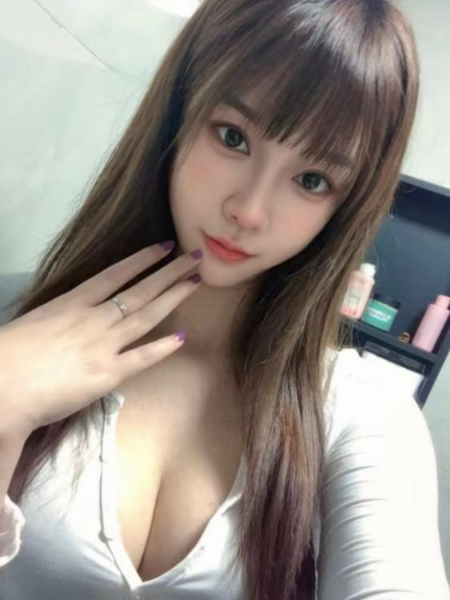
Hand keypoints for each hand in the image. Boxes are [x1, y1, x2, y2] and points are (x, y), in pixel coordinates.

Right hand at [0, 243, 201, 434]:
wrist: (1, 386)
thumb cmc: (8, 354)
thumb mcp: (34, 323)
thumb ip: (59, 317)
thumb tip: (71, 317)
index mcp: (71, 303)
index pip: (114, 274)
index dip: (142, 259)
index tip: (163, 247)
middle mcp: (93, 318)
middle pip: (140, 290)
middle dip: (169, 272)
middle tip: (195, 257)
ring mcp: (103, 344)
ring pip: (146, 316)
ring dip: (173, 297)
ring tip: (195, 282)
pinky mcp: (107, 374)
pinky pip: (141, 358)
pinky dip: (162, 348)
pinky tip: (181, 338)